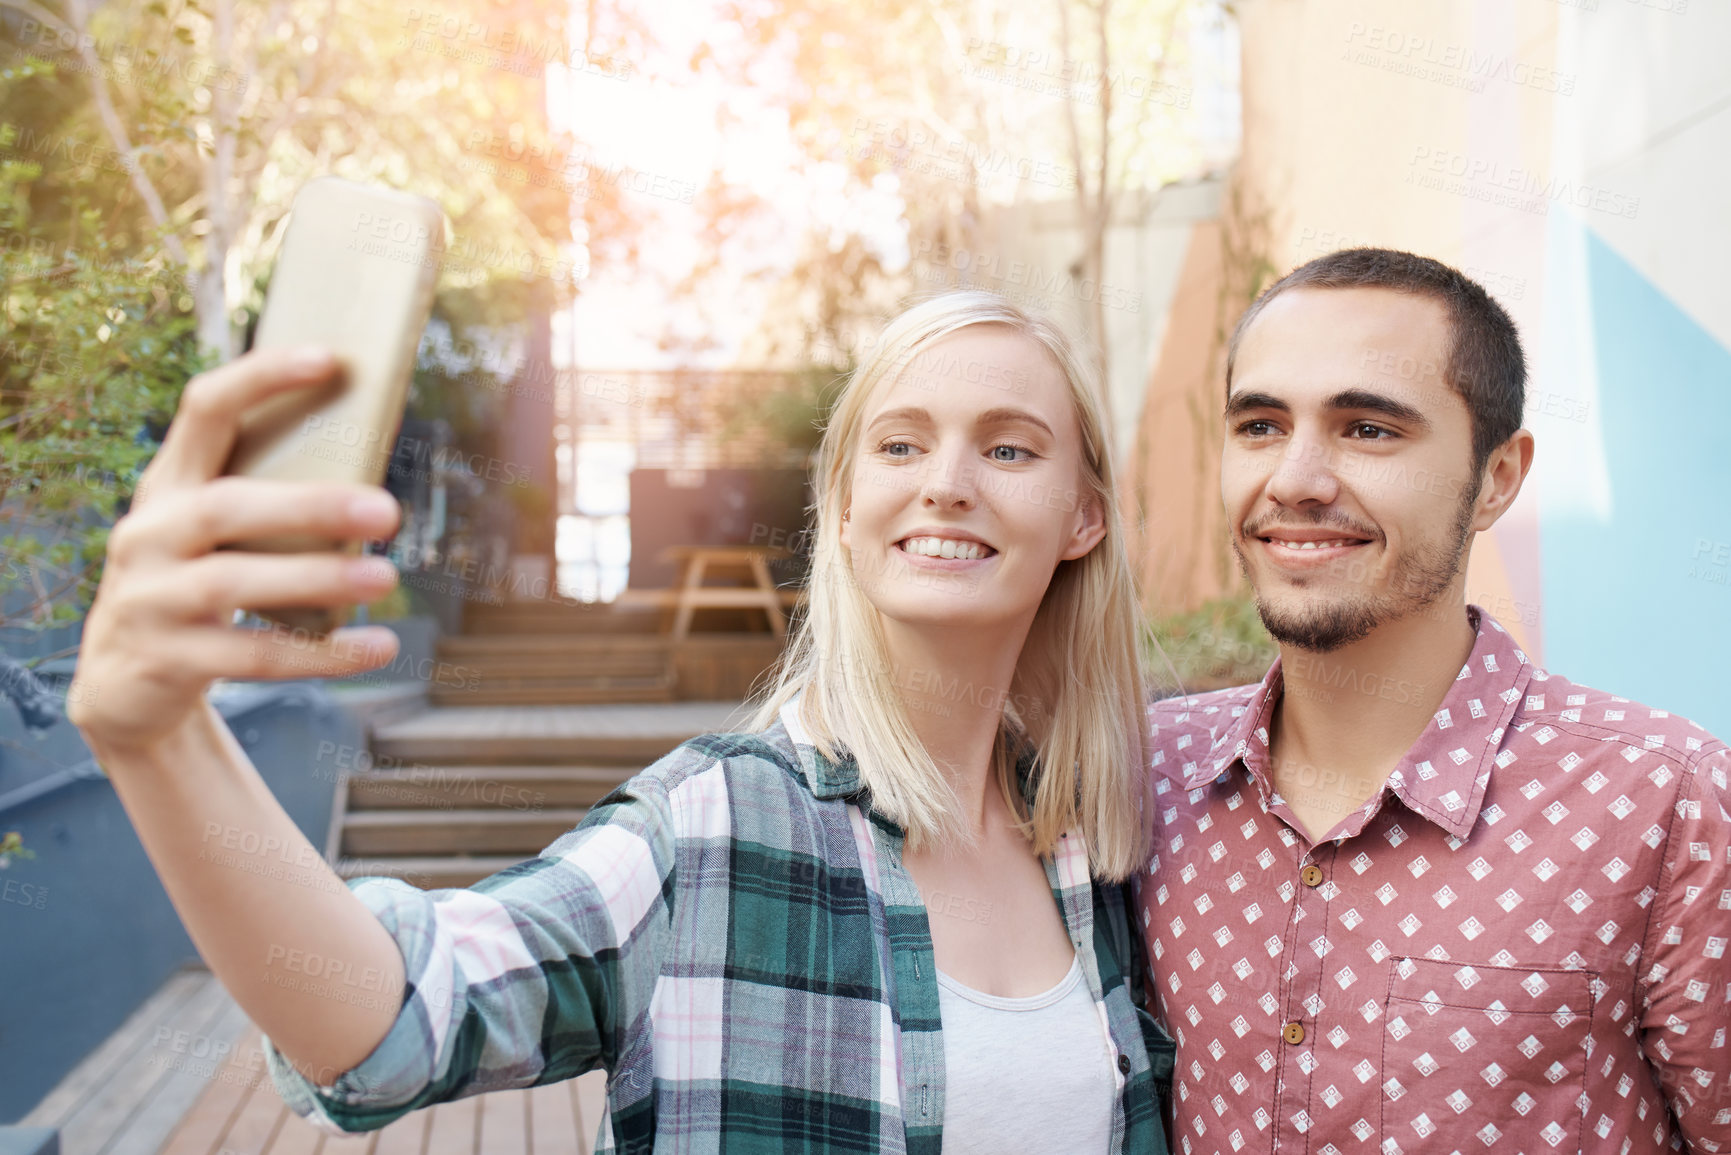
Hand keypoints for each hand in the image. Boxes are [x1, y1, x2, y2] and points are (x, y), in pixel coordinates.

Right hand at [68, 346, 404, 751]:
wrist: (123, 685)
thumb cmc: (195, 586)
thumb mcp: (211, 537)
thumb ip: (266, 502)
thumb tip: (375, 479)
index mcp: (168, 485)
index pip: (204, 409)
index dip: (261, 378)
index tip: (329, 358)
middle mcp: (148, 533)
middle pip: (228, 507)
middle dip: (311, 506)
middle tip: (388, 511)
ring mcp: (148, 598)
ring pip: (235, 582)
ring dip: (318, 579)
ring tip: (386, 577)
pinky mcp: (166, 658)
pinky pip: (253, 656)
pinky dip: (321, 653)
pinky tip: (378, 646)